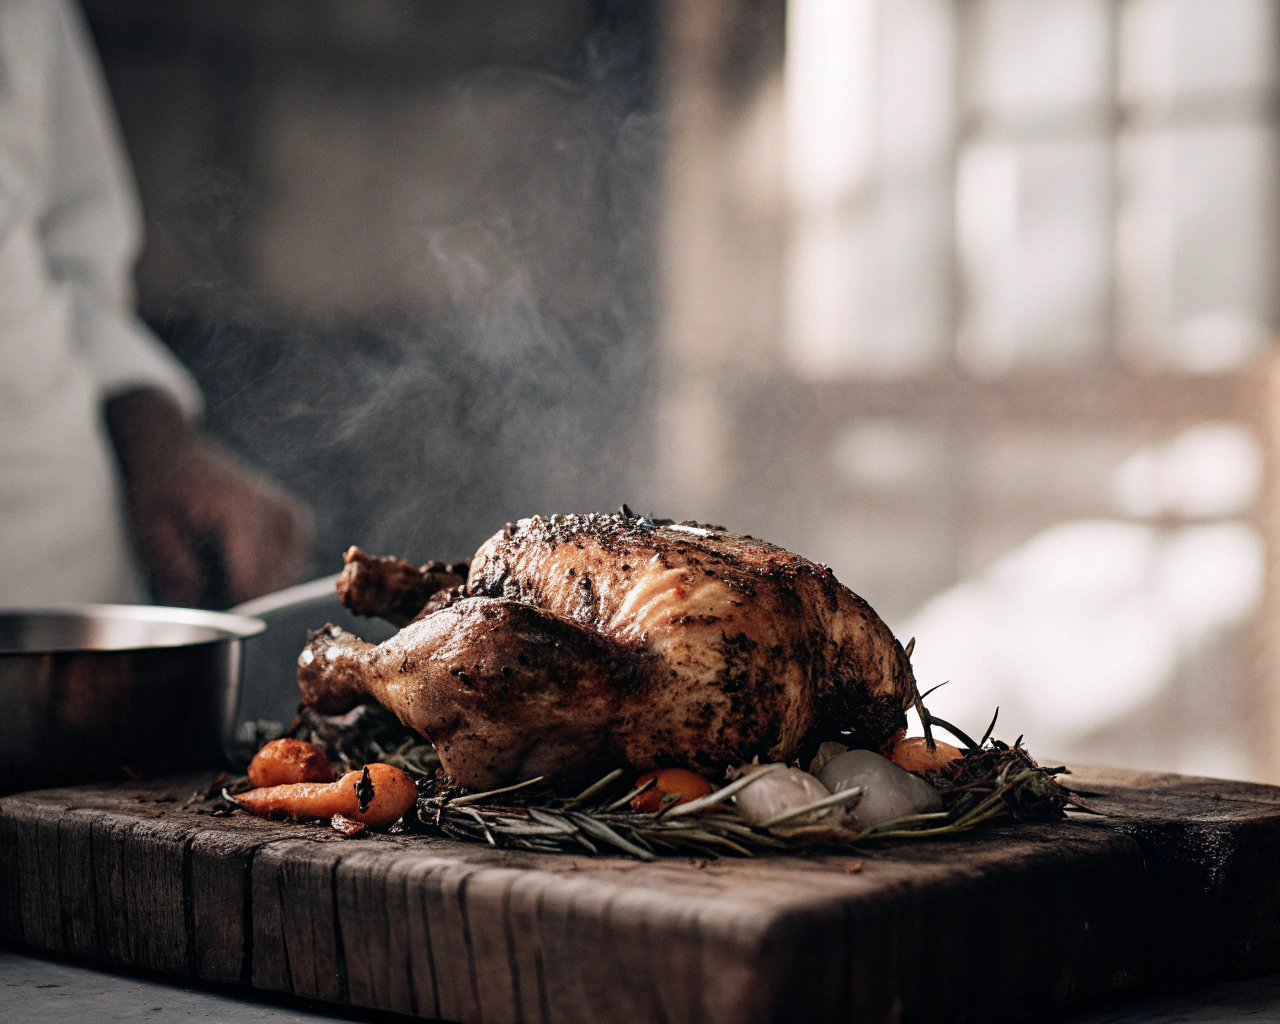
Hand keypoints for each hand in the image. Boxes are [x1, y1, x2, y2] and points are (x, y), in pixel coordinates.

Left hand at [106, 389, 313, 606]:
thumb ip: (172, 567)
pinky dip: (271, 573)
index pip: (255, 579)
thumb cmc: (161, 488)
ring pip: (288, 578)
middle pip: (275, 582)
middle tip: (209, 586)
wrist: (174, 451)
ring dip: (259, 586)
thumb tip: (193, 605)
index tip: (209, 608)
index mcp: (241, 509)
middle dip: (245, 597)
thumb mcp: (149, 528)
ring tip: (224, 568)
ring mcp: (291, 514)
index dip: (233, 604)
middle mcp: (275, 510)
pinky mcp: (297, 519)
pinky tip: (243, 561)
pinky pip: (295, 564)